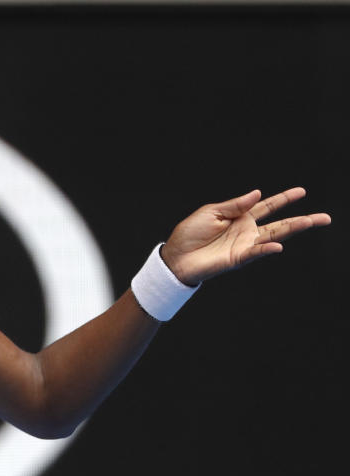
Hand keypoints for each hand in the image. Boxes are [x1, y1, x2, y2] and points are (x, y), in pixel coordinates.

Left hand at [160, 187, 330, 284]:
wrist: (176, 256)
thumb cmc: (190, 234)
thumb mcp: (211, 212)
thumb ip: (235, 205)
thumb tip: (258, 193)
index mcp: (241, 217)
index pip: (268, 206)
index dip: (284, 199)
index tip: (301, 192)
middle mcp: (247, 231)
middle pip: (280, 224)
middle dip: (302, 220)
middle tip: (324, 217)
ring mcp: (245, 245)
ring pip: (274, 236)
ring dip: (293, 229)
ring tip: (312, 222)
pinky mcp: (237, 258)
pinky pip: (255, 252)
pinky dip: (266, 249)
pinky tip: (278, 245)